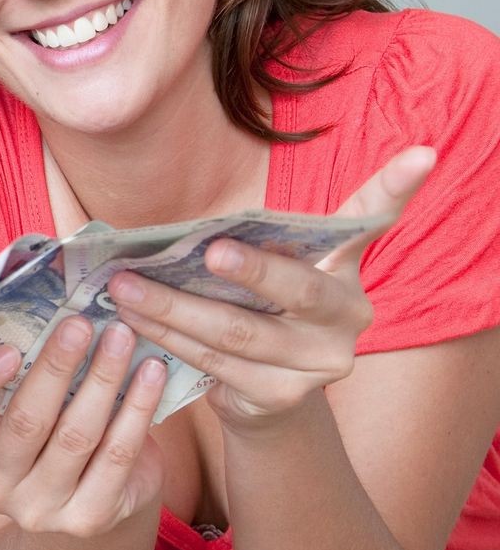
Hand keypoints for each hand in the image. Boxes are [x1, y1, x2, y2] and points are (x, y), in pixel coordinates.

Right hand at [0, 318, 167, 536]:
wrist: (85, 489)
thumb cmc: (42, 422)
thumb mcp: (11, 397)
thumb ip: (6, 359)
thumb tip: (20, 291)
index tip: (8, 348)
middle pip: (24, 423)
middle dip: (56, 367)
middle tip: (81, 323)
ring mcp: (40, 508)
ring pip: (76, 436)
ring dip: (104, 379)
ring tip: (122, 337)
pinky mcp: (90, 518)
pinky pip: (117, 456)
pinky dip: (138, 409)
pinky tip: (151, 373)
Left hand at [109, 146, 435, 431]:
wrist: (266, 393)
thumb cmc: (258, 309)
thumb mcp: (267, 268)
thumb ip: (256, 240)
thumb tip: (195, 225)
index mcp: (345, 268)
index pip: (374, 219)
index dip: (397, 188)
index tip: (422, 153)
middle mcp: (347, 315)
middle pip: (297, 289)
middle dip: (251, 270)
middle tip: (207, 251)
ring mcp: (318, 362)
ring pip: (237, 331)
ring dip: (173, 308)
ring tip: (125, 285)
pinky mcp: (281, 396)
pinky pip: (214, 362)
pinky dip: (168, 338)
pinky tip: (132, 321)